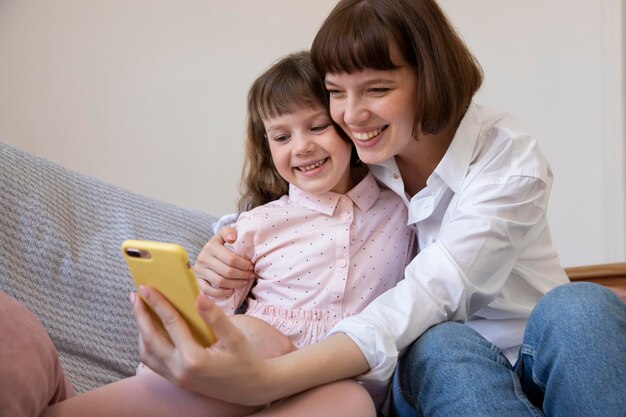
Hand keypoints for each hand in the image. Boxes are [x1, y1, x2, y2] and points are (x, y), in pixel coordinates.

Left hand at [130, 286, 275, 404]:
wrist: (250, 388)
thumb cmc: (245, 361)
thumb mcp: (235, 337)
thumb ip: (215, 317)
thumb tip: (198, 296)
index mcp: (194, 359)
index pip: (171, 324)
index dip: (157, 303)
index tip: (146, 287)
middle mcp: (180, 371)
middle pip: (150, 339)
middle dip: (140, 315)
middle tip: (135, 295)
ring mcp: (176, 379)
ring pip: (147, 353)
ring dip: (141, 330)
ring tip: (141, 310)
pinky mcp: (176, 381)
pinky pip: (153, 362)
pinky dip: (147, 343)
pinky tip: (151, 330)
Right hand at [194, 226, 254, 297]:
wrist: (206, 253)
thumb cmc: (220, 244)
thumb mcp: (223, 234)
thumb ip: (228, 232)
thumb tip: (232, 238)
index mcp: (211, 246)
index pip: (231, 259)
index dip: (244, 265)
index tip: (252, 267)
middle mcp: (203, 258)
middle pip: (227, 271)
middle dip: (242, 275)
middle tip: (251, 275)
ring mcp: (199, 270)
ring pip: (220, 282)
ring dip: (235, 284)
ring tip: (244, 282)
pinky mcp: (197, 280)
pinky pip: (208, 290)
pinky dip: (221, 292)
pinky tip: (231, 290)